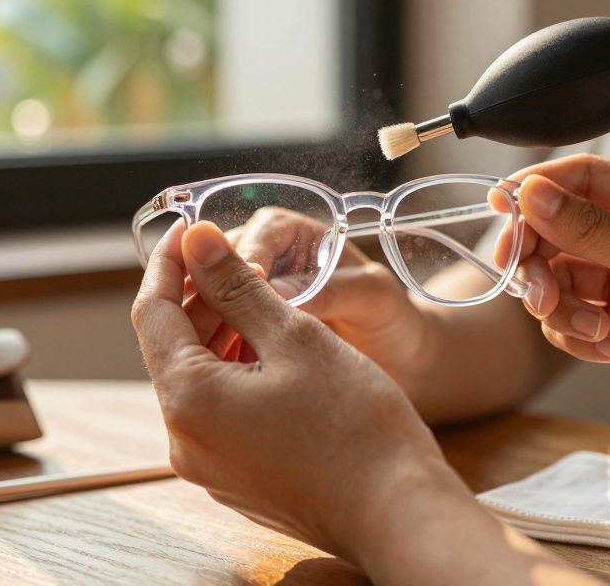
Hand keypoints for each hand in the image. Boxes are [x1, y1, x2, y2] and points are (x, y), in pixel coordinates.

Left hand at [130, 220, 466, 558]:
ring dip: (222, 334)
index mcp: (188, 401)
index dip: (170, 263)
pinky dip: (237, 372)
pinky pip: (221, 412)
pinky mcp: (237, 479)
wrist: (398, 513)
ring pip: (200, 380)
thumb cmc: (356, 424)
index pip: (153, 313)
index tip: (190, 228)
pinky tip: (276, 352)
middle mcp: (184, 441)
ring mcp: (209, 466)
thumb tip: (196, 241)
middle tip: (238, 257)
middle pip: (173, 348)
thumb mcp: (296, 336)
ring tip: (266, 300)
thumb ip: (239, 285)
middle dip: (201, 298)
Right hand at [223, 207, 436, 397]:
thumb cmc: (394, 319)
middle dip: (211, 294)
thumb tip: (277, 293)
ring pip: (211, 301)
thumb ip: (330, 290)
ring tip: (211, 357)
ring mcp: (252, 297)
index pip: (257, 235)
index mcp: (297, 233)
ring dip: (207, 325)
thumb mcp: (372, 298)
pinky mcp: (246, 332)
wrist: (401, 363)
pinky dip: (216, 352)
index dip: (242, 264)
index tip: (240, 296)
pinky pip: (219, 335)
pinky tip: (219, 376)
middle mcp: (267, 258)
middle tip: (208, 329)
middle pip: (220, 265)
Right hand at [497, 154, 609, 445]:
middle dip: (539, 258)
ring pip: (555, 278)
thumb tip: (532, 194)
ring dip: (559, 304)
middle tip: (533, 282)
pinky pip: (566, 321)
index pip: (581, 177)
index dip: (536, 190)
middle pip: (555, 229)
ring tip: (590, 326)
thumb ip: (592, 229)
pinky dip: (575, 336)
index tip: (500, 208)